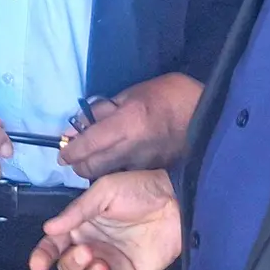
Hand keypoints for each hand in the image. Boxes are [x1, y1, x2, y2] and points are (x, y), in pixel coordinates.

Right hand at [28, 170, 181, 269]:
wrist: (176, 201)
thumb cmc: (138, 190)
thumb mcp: (105, 191)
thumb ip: (77, 211)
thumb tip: (48, 229)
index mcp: (81, 225)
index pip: (55, 244)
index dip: (44, 255)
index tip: (38, 266)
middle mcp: (92, 245)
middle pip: (68, 265)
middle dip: (71, 263)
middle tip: (87, 251)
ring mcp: (111, 262)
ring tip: (101, 265)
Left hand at [57, 73, 202, 178]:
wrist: (206, 114)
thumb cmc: (169, 95)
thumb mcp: (132, 93)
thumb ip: (104, 110)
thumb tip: (80, 124)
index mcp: (126, 123)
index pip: (88, 144)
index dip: (70, 151)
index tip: (62, 153)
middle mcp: (131, 148)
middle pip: (91, 168)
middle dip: (78, 165)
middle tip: (75, 156)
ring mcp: (142, 163)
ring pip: (105, 176)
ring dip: (94, 171)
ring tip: (93, 159)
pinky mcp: (152, 171)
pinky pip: (123, 176)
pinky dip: (113, 173)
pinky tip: (114, 164)